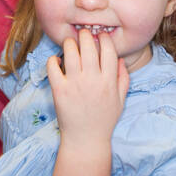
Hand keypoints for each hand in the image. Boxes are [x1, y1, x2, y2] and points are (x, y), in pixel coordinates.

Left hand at [46, 28, 128, 143]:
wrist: (86, 140)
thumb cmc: (104, 120)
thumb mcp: (121, 100)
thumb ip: (123, 78)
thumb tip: (119, 59)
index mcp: (109, 81)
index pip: (109, 50)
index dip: (104, 38)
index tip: (100, 36)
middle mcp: (93, 80)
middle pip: (89, 46)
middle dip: (86, 35)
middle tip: (83, 34)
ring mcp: (75, 84)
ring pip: (71, 52)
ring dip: (70, 43)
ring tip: (70, 44)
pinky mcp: (59, 90)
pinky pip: (53, 67)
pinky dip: (54, 59)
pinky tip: (57, 61)